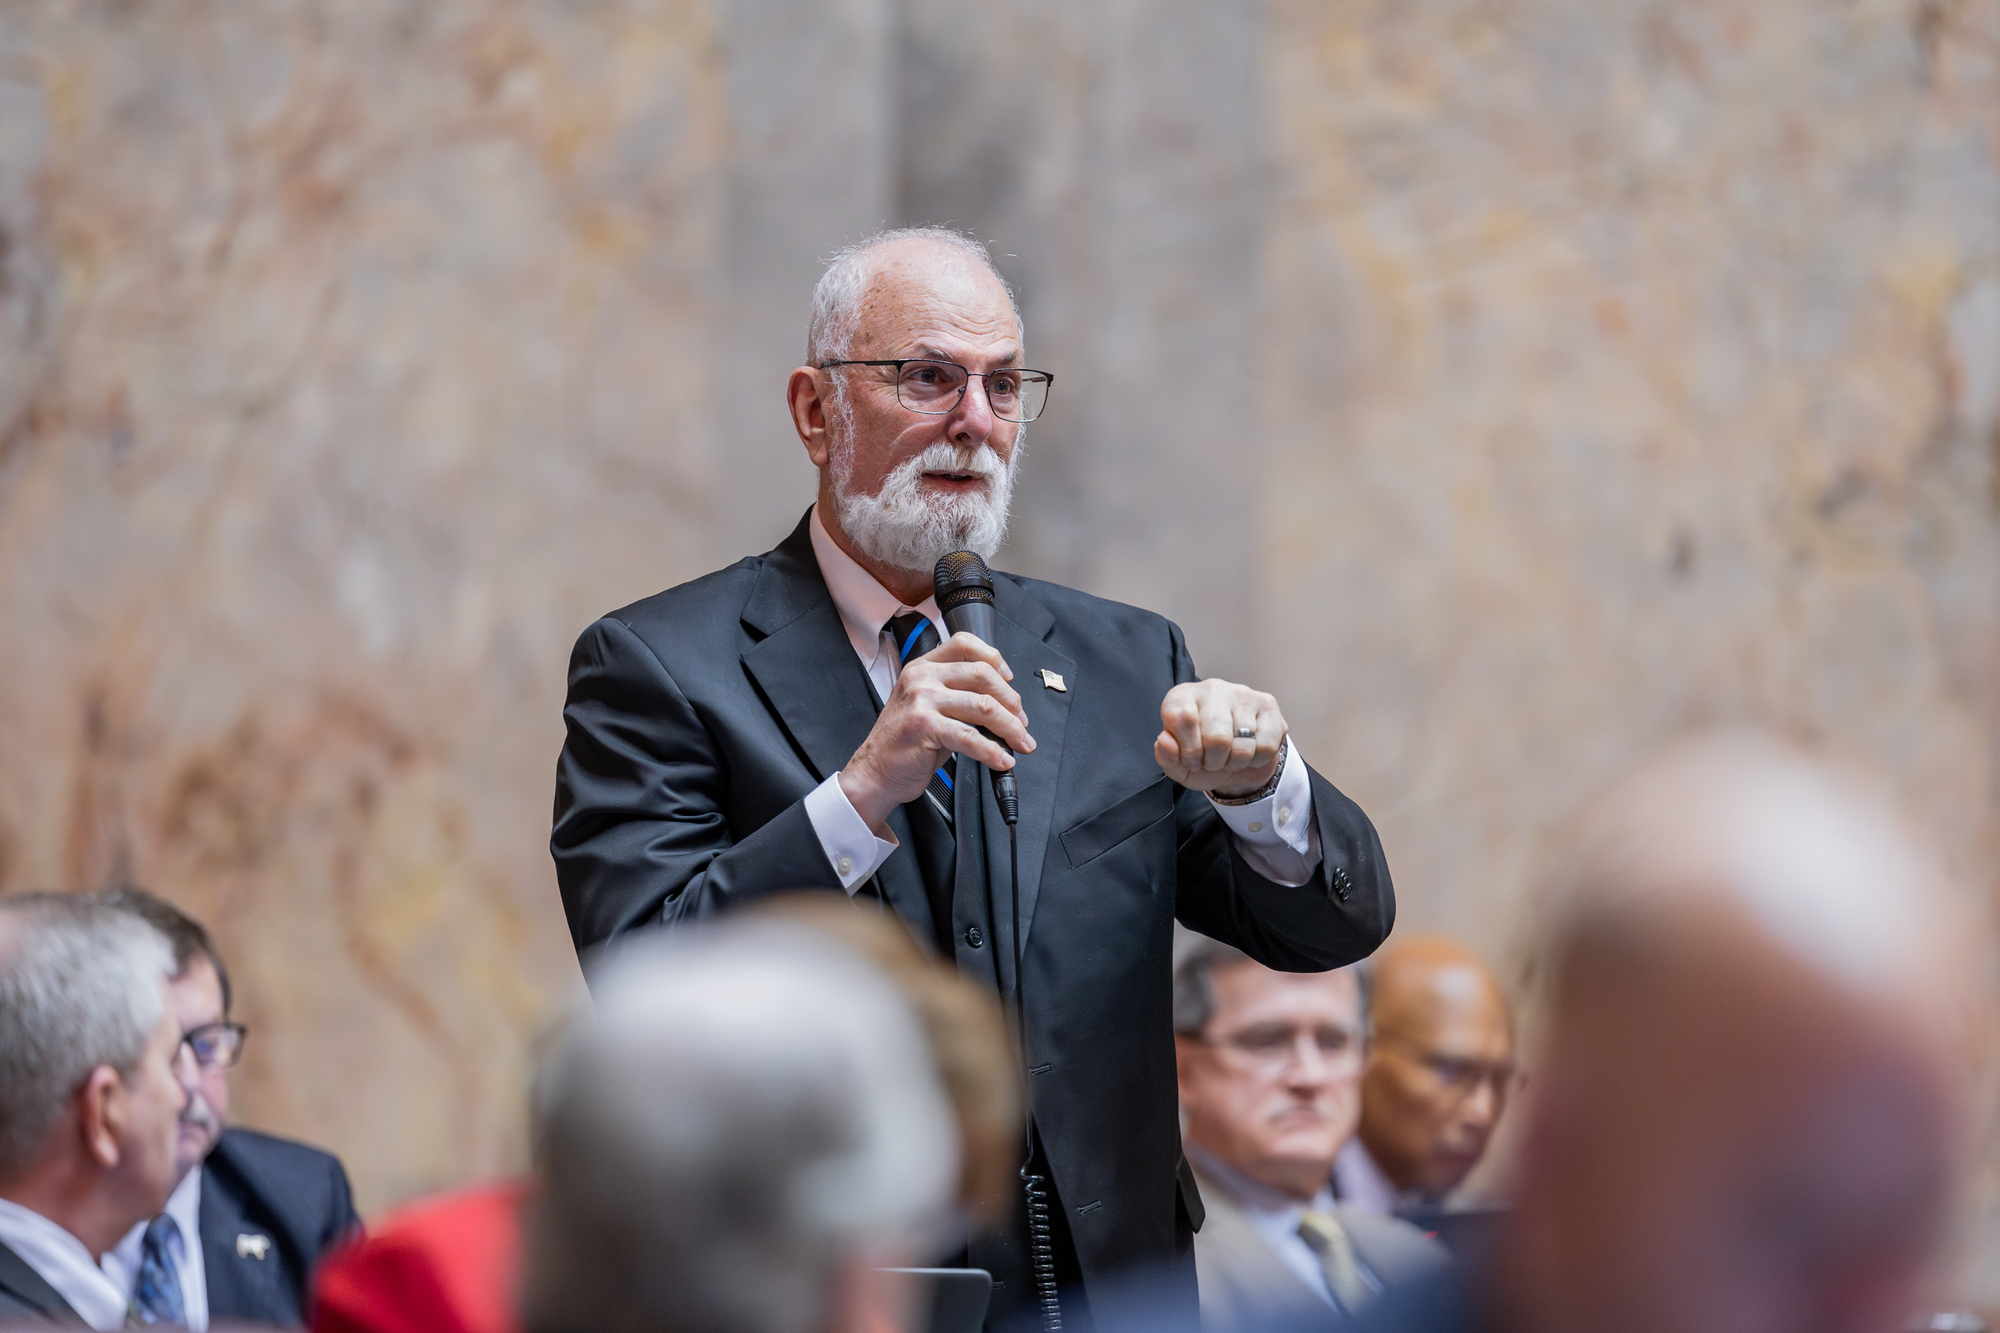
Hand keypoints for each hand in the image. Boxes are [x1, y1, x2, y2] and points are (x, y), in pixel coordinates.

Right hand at [840, 632, 1035, 831]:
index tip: (1009, 680)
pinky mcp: (925, 726)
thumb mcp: (927, 706)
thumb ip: (958, 695)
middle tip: (1021, 722)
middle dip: (1011, 701)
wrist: (876, 772)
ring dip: (1010, 728)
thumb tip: (1003, 704)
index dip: (994, 658)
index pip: (964, 643)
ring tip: (1021, 743)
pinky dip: (992, 751)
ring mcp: (922, 700)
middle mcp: (922, 677)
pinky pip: (970, 737)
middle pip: (983, 675)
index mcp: (923, 667)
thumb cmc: (904, 742)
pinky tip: (1001, 759)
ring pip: (983, 706)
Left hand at [1156, 679, 1286, 795]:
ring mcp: (1242, 694)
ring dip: (1235, 763)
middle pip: (1217, 738)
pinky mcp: (1267, 704)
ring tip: (1230, 757)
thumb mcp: (1178, 765)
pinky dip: (1257, 760)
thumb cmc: (1201, 756)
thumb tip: (1165, 741)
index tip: (1192, 761)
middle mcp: (1211, 689)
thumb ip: (1166, 757)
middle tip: (1212, 762)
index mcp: (1182, 698)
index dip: (1189, 751)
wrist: (1233, 758)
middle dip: (1214, 762)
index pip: (1183, 719)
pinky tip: (1249, 752)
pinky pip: (1266, 745)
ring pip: (1242, 745)